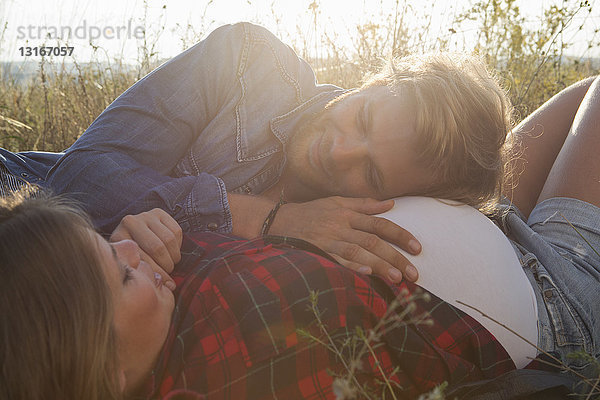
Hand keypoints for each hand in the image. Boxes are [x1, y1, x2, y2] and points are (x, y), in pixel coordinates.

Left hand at [110, 208, 182, 289]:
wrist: (131, 237)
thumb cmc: (132, 258)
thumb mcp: (131, 266)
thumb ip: (145, 275)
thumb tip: (170, 286)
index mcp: (119, 237)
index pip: (143, 258)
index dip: (157, 273)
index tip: (166, 283)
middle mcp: (130, 222)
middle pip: (158, 248)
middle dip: (167, 264)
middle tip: (169, 271)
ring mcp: (145, 215)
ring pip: (169, 239)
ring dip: (174, 256)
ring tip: (171, 263)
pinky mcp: (158, 212)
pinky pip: (176, 231)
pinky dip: (178, 245)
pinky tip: (171, 250)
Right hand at [269, 197, 420, 281]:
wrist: (277, 220)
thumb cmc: (310, 212)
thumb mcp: (336, 202)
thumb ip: (364, 204)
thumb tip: (390, 204)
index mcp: (347, 213)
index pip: (379, 224)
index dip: (400, 235)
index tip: (417, 248)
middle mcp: (340, 226)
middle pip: (372, 241)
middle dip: (394, 256)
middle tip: (413, 273)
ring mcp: (328, 240)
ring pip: (357, 252)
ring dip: (378, 265)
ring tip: (396, 278)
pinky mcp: (316, 252)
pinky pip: (336, 261)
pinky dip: (351, 267)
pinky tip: (365, 275)